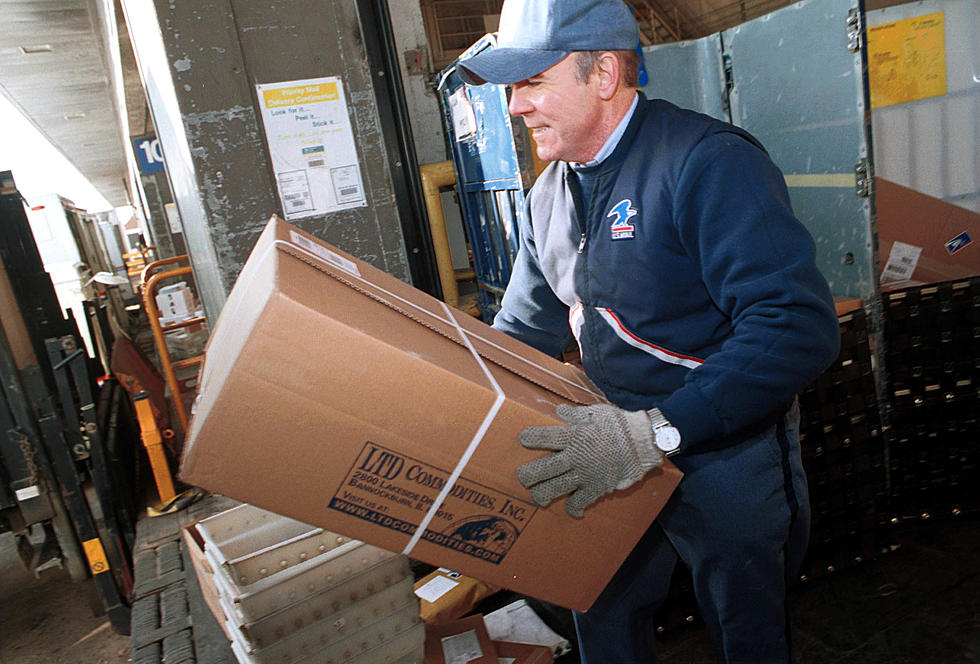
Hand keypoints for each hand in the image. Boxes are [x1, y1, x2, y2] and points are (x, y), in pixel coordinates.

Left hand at [516, 404, 663, 517]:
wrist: (644, 442)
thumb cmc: (620, 424)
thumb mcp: (596, 412)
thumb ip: (575, 415)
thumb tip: (559, 412)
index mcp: (574, 435)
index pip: (543, 437)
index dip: (529, 438)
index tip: (523, 439)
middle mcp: (575, 457)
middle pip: (541, 470)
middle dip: (526, 475)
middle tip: (522, 477)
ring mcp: (585, 474)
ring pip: (553, 489)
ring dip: (541, 494)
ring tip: (537, 495)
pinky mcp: (596, 488)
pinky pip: (579, 502)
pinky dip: (573, 508)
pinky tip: (571, 509)